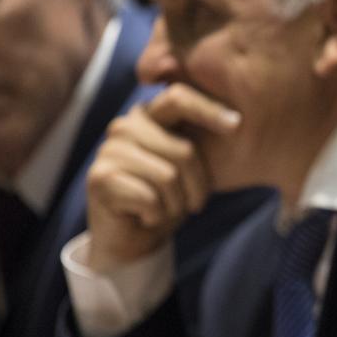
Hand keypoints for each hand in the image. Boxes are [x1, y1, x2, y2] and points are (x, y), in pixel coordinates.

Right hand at [84, 83, 238, 268]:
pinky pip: (150, 198)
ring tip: (165, 209)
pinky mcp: (99, 178)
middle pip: (184, 151)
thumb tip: (236, 120)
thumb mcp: (188, 165)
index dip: (209, 110)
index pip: (178, 98)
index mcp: (149, 115)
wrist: (134, 238)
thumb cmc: (167, 198)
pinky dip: (157, 215)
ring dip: (176, 204)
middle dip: (198, 186)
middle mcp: (125, 126)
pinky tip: (146, 216)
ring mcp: (109, 150)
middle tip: (192, 204)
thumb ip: (198, 139)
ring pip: (168, 177)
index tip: (237, 125)